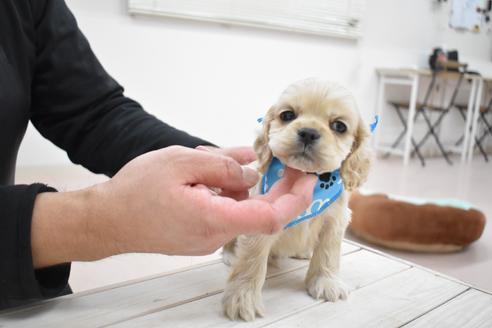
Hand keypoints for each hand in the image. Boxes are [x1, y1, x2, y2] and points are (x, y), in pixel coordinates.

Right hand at [31, 146, 315, 267]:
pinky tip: (209, 172)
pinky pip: (223, 211)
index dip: (295, 199)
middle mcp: (215, 235)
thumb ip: (221, 166)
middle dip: (277, 187)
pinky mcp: (198, 233)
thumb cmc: (136, 192)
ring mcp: (207, 237)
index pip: (270, 217)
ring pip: (238, 207)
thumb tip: (251, 170)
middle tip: (286, 162)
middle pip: (260, 212)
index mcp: (214, 219)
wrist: (106, 221)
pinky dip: (225, 191)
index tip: (308, 179)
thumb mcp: (181, 163)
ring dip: (239, 182)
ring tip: (215, 157)